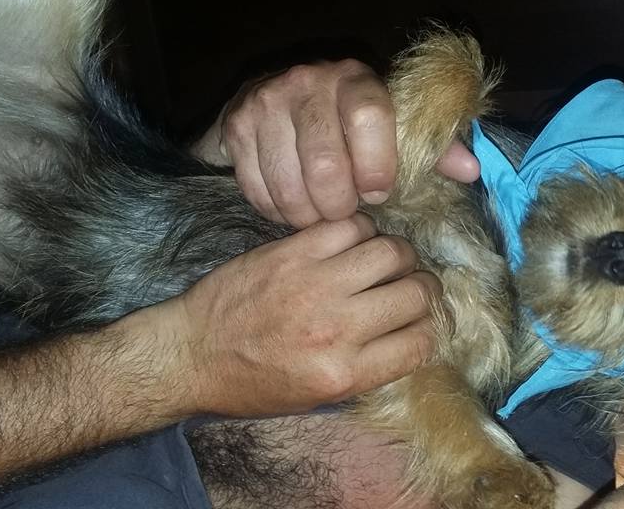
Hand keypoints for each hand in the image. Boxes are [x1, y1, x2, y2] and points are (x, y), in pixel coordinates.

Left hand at [157, 214, 439, 417]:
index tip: (424, 320)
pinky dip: (362, 231)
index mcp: (343, 374)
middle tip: (412, 286)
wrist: (191, 354)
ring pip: (391, 252)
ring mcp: (312, 285)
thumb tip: (414, 332)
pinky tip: (353, 245)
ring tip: (387, 263)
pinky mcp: (291, 252)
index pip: (421, 342)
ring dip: (399, 257)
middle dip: (424, 289)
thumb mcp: (317, 397)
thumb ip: (370, 367)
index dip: (432, 327)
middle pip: (416, 294)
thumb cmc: (253, 382)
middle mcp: (334, 330)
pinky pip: (351, 226)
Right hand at [193, 59, 480, 227]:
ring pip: (289, 184)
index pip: (370, 118)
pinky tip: (291, 206)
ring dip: (308, 215)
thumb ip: (432, 148)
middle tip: (345, 213)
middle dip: (339, 204)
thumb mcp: (393, 126)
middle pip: (325, 165)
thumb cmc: (348, 121)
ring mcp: (265, 103)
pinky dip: (276, 210)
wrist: (274, 97)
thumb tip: (470, 171)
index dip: (377, 166)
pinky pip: (257, 189)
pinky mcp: (234, 128)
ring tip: (320, 216)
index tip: (378, 193)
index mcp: (355, 78)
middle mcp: (307, 82)